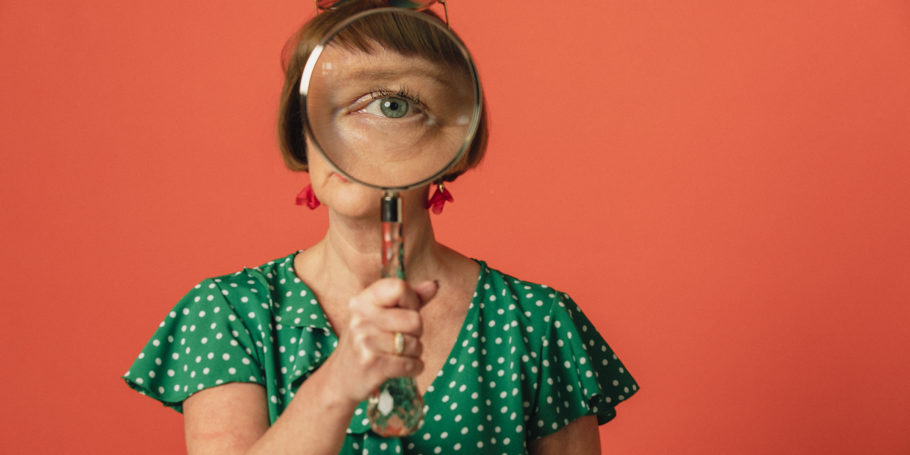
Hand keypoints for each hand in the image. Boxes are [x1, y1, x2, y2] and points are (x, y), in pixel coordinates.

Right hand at [323, 278, 438, 404]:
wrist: (339, 380)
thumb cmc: (365, 344)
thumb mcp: (380, 316)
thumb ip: (409, 299)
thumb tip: (434, 285)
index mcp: (363, 300)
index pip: (399, 288)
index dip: (412, 301)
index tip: (406, 312)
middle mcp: (361, 317)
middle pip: (414, 319)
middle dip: (416, 333)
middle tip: (400, 339)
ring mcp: (364, 340)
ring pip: (415, 344)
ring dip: (414, 353)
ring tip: (398, 355)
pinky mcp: (372, 364)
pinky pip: (411, 364)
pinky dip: (414, 368)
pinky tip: (403, 368)